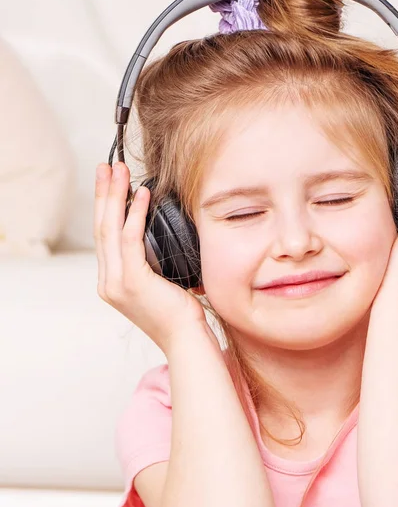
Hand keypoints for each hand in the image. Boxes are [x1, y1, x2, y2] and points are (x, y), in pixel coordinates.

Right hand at [94, 161, 217, 356]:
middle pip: (101, 228)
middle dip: (104, 194)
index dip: (106, 207)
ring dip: (115, 197)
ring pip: (111, 230)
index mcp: (112, 281)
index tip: (110, 182)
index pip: (105, 237)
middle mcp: (108, 281)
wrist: (186, 340)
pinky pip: (130, 240)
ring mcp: (117, 283)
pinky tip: (142, 195)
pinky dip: (135, 215)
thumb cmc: (179, 313)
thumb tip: (159, 233)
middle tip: (107, 167)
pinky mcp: (132, 282)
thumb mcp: (160, 282)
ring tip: (120, 171)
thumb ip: (151, 261)